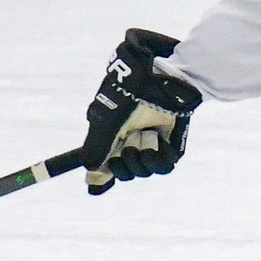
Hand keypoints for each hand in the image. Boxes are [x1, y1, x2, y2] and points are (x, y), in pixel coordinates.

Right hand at [80, 29, 203, 193]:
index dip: (101, 177)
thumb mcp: (106, 119)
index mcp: (112, 131)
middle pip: (124, 171)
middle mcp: (130, 137)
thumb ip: (96, 146)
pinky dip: (158, 161)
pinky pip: (165, 165)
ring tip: (142, 142)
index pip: (105, 163)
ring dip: (141, 163)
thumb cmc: (130, 92)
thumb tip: (89, 171)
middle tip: (127, 149)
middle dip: (123, 168)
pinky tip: (156, 147)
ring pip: (143, 171)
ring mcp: (151, 140)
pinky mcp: (172, 142)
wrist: (162, 76)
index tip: (97, 183)